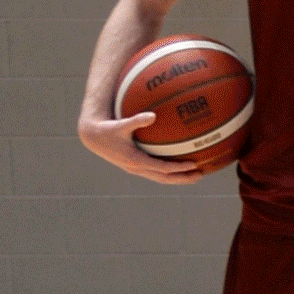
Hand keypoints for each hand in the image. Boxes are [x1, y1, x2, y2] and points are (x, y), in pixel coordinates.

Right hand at [80, 106, 206, 184]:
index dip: (179, 168)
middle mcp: (136, 168)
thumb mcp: (121, 125)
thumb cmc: (108, 129)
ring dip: (177, 178)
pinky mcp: (135, 167)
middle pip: (164, 178)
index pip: (162, 168)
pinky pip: (155, 173)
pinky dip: (168, 173)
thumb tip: (152, 115)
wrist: (92, 137)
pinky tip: (179, 167)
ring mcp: (135, 169)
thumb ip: (136, 120)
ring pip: (160, 178)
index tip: (194, 165)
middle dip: (183, 178)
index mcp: (135, 160)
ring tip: (195, 174)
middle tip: (201, 174)